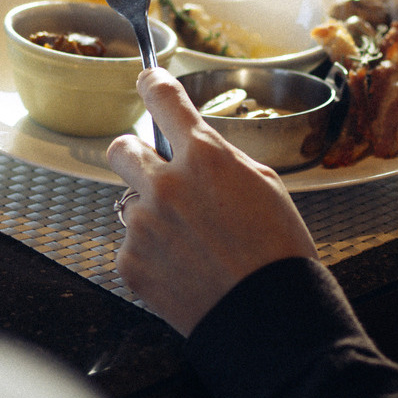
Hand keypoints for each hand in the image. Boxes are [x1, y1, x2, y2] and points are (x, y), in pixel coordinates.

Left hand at [108, 70, 318, 335]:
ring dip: (151, 212)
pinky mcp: (129, 262)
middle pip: (121, 148)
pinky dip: (151, 253)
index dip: (152, 85)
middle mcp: (165, 184)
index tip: (148, 81)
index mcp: (204, 157)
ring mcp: (142, 225)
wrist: (266, 315)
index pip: (163, 100)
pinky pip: (131, 245)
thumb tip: (198, 150)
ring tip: (189, 241)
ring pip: (130, 202)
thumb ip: (221, 160)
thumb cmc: (277, 250)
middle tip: (156, 172)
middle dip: (135, 154)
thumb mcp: (264, 184)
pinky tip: (183, 268)